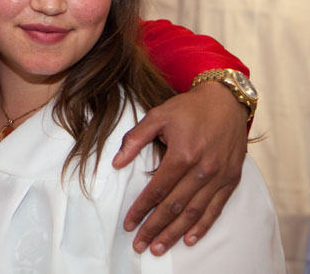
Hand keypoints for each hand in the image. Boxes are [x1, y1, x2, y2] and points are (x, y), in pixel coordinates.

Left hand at [113, 81, 247, 254]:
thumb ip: (135, 139)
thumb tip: (116, 163)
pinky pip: (216, 208)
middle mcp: (202, 169)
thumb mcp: (157, 116)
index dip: (141, 209)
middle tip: (140, 245)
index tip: (128, 224)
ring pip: (195, 212)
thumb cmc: (188, 108)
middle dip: (155, 228)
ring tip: (159, 248)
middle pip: (175, 206)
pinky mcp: (231, 179)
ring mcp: (219, 176)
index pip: (157, 190)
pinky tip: (190, 239)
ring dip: (176, 233)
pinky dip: (203, 226)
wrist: (226, 101)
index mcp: (182, 154)